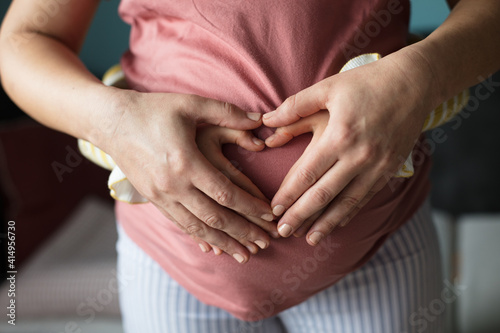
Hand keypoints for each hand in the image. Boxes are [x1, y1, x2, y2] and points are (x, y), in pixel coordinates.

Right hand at [102, 91, 274, 262]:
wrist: (111, 122)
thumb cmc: (152, 110)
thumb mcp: (190, 104)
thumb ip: (227, 112)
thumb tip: (260, 120)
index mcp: (186, 162)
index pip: (227, 193)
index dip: (251, 207)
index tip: (270, 216)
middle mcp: (174, 185)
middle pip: (215, 218)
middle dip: (244, 232)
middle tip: (266, 243)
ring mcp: (161, 196)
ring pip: (198, 228)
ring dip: (224, 243)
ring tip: (245, 255)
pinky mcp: (153, 200)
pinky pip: (181, 224)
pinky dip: (201, 238)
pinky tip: (215, 246)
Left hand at [262, 54, 432, 245]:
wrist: (414, 83)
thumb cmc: (366, 83)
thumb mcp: (328, 88)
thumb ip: (295, 106)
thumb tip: (267, 121)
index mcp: (339, 135)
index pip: (307, 174)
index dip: (288, 194)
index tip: (273, 210)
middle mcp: (359, 156)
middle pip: (323, 194)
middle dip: (300, 216)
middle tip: (282, 232)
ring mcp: (377, 166)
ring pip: (346, 203)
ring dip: (325, 223)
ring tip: (308, 240)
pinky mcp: (389, 169)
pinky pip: (365, 197)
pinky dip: (349, 213)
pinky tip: (337, 224)